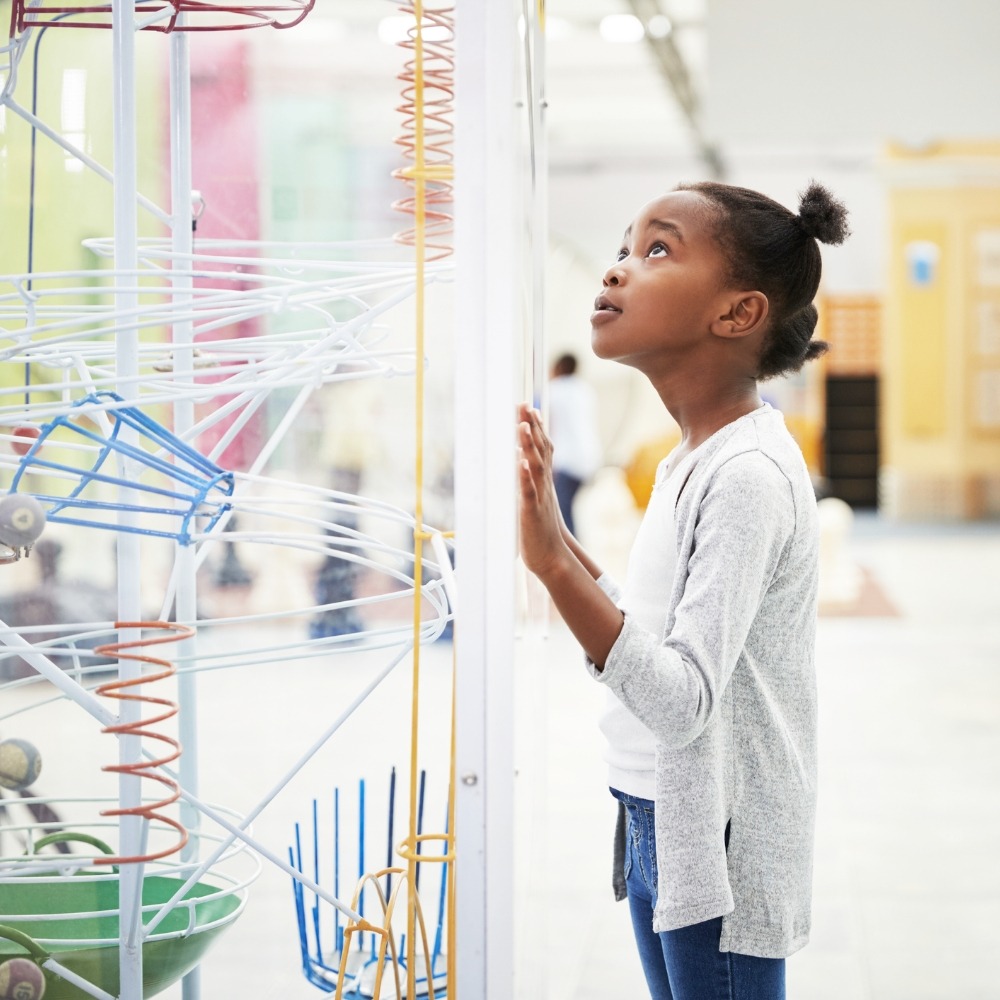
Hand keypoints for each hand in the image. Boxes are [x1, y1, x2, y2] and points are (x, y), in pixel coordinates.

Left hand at [517, 403, 568, 579]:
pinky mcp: (531, 512)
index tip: (529, 407)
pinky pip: (529, 492)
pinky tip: (521, 463)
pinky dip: (525, 477)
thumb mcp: (535, 498)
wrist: (552, 557)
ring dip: (530, 446)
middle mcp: (543, 485)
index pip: (543, 449)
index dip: (537, 428)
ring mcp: (539, 497)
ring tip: (523, 426)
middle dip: (532, 427)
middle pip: (540, 451)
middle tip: (525, 405)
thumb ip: (530, 480)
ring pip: (535, 467)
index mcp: (543, 481)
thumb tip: (521, 459)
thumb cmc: (541, 528)